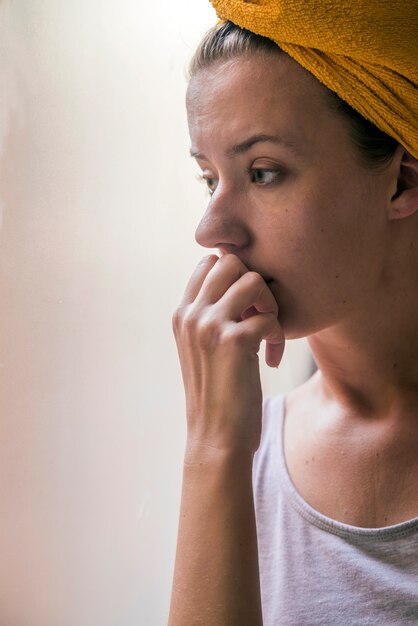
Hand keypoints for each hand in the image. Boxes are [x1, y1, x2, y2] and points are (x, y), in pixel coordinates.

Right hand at [172, 253, 284, 453]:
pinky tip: (271, 358)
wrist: (216, 438)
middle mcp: (190, 314)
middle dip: (254, 284)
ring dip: (270, 305)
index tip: (246, 307)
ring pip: (253, 280)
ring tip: (269, 334)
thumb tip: (242, 282)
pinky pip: (269, 316)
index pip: (208, 263)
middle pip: (230, 261)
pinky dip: (278, 335)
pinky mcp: (233, 342)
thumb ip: (212, 315)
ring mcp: (208, 326)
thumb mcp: (204, 349)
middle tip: (261, 315)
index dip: (235, 276)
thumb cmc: (217, 394)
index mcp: (182, 314)